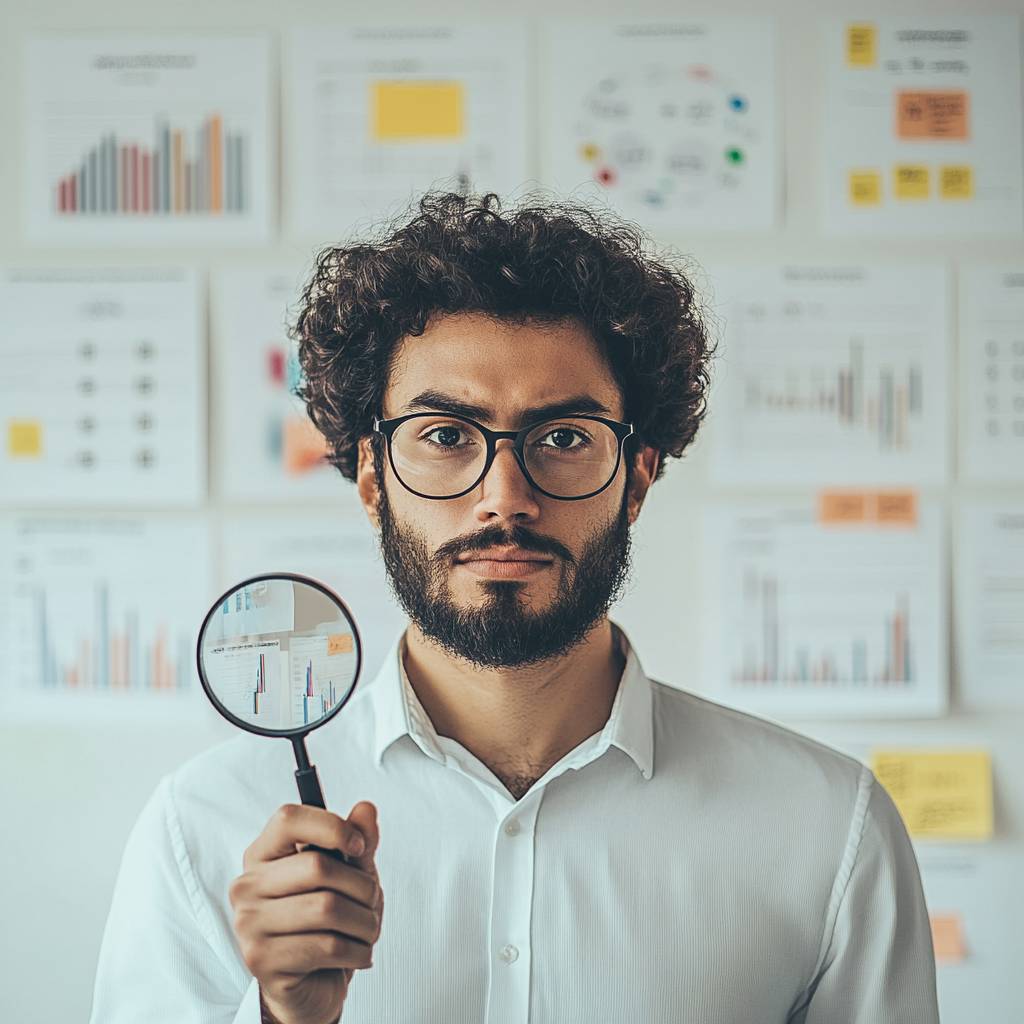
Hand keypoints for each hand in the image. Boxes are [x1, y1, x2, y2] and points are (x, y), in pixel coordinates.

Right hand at [228, 801, 382, 1023]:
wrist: (312, 984)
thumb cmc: (329, 921)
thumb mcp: (349, 874)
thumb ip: (358, 841)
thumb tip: (366, 809)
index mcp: (263, 854)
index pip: (288, 819)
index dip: (331, 826)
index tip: (359, 847)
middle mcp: (247, 885)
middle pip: (317, 866)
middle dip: (361, 886)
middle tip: (372, 901)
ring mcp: (249, 924)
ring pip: (327, 908)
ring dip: (364, 921)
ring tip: (367, 929)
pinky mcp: (261, 960)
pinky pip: (326, 946)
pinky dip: (357, 950)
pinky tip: (358, 953)